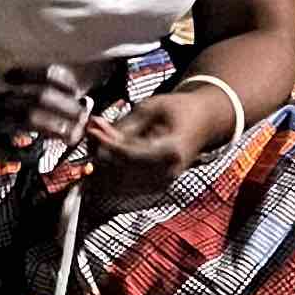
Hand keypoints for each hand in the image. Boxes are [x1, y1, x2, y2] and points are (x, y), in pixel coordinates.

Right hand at [0, 64, 92, 162]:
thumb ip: (21, 80)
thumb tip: (60, 89)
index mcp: (1, 76)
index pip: (42, 74)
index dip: (66, 86)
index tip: (78, 95)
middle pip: (41, 98)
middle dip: (68, 110)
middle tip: (83, 120)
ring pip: (30, 120)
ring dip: (56, 129)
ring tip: (72, 136)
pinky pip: (14, 149)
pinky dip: (31, 152)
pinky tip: (41, 153)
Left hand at [84, 84, 236, 201]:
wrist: (203, 122)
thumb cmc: (179, 110)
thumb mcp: (152, 107)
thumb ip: (125, 124)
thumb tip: (95, 131)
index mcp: (171, 151)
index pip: (128, 155)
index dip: (105, 143)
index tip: (91, 128)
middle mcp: (167, 173)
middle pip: (119, 172)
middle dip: (100, 150)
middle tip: (92, 128)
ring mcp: (161, 183)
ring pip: (117, 182)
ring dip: (102, 160)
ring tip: (99, 136)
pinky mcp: (154, 187)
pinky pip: (124, 184)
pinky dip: (111, 168)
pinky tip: (108, 148)